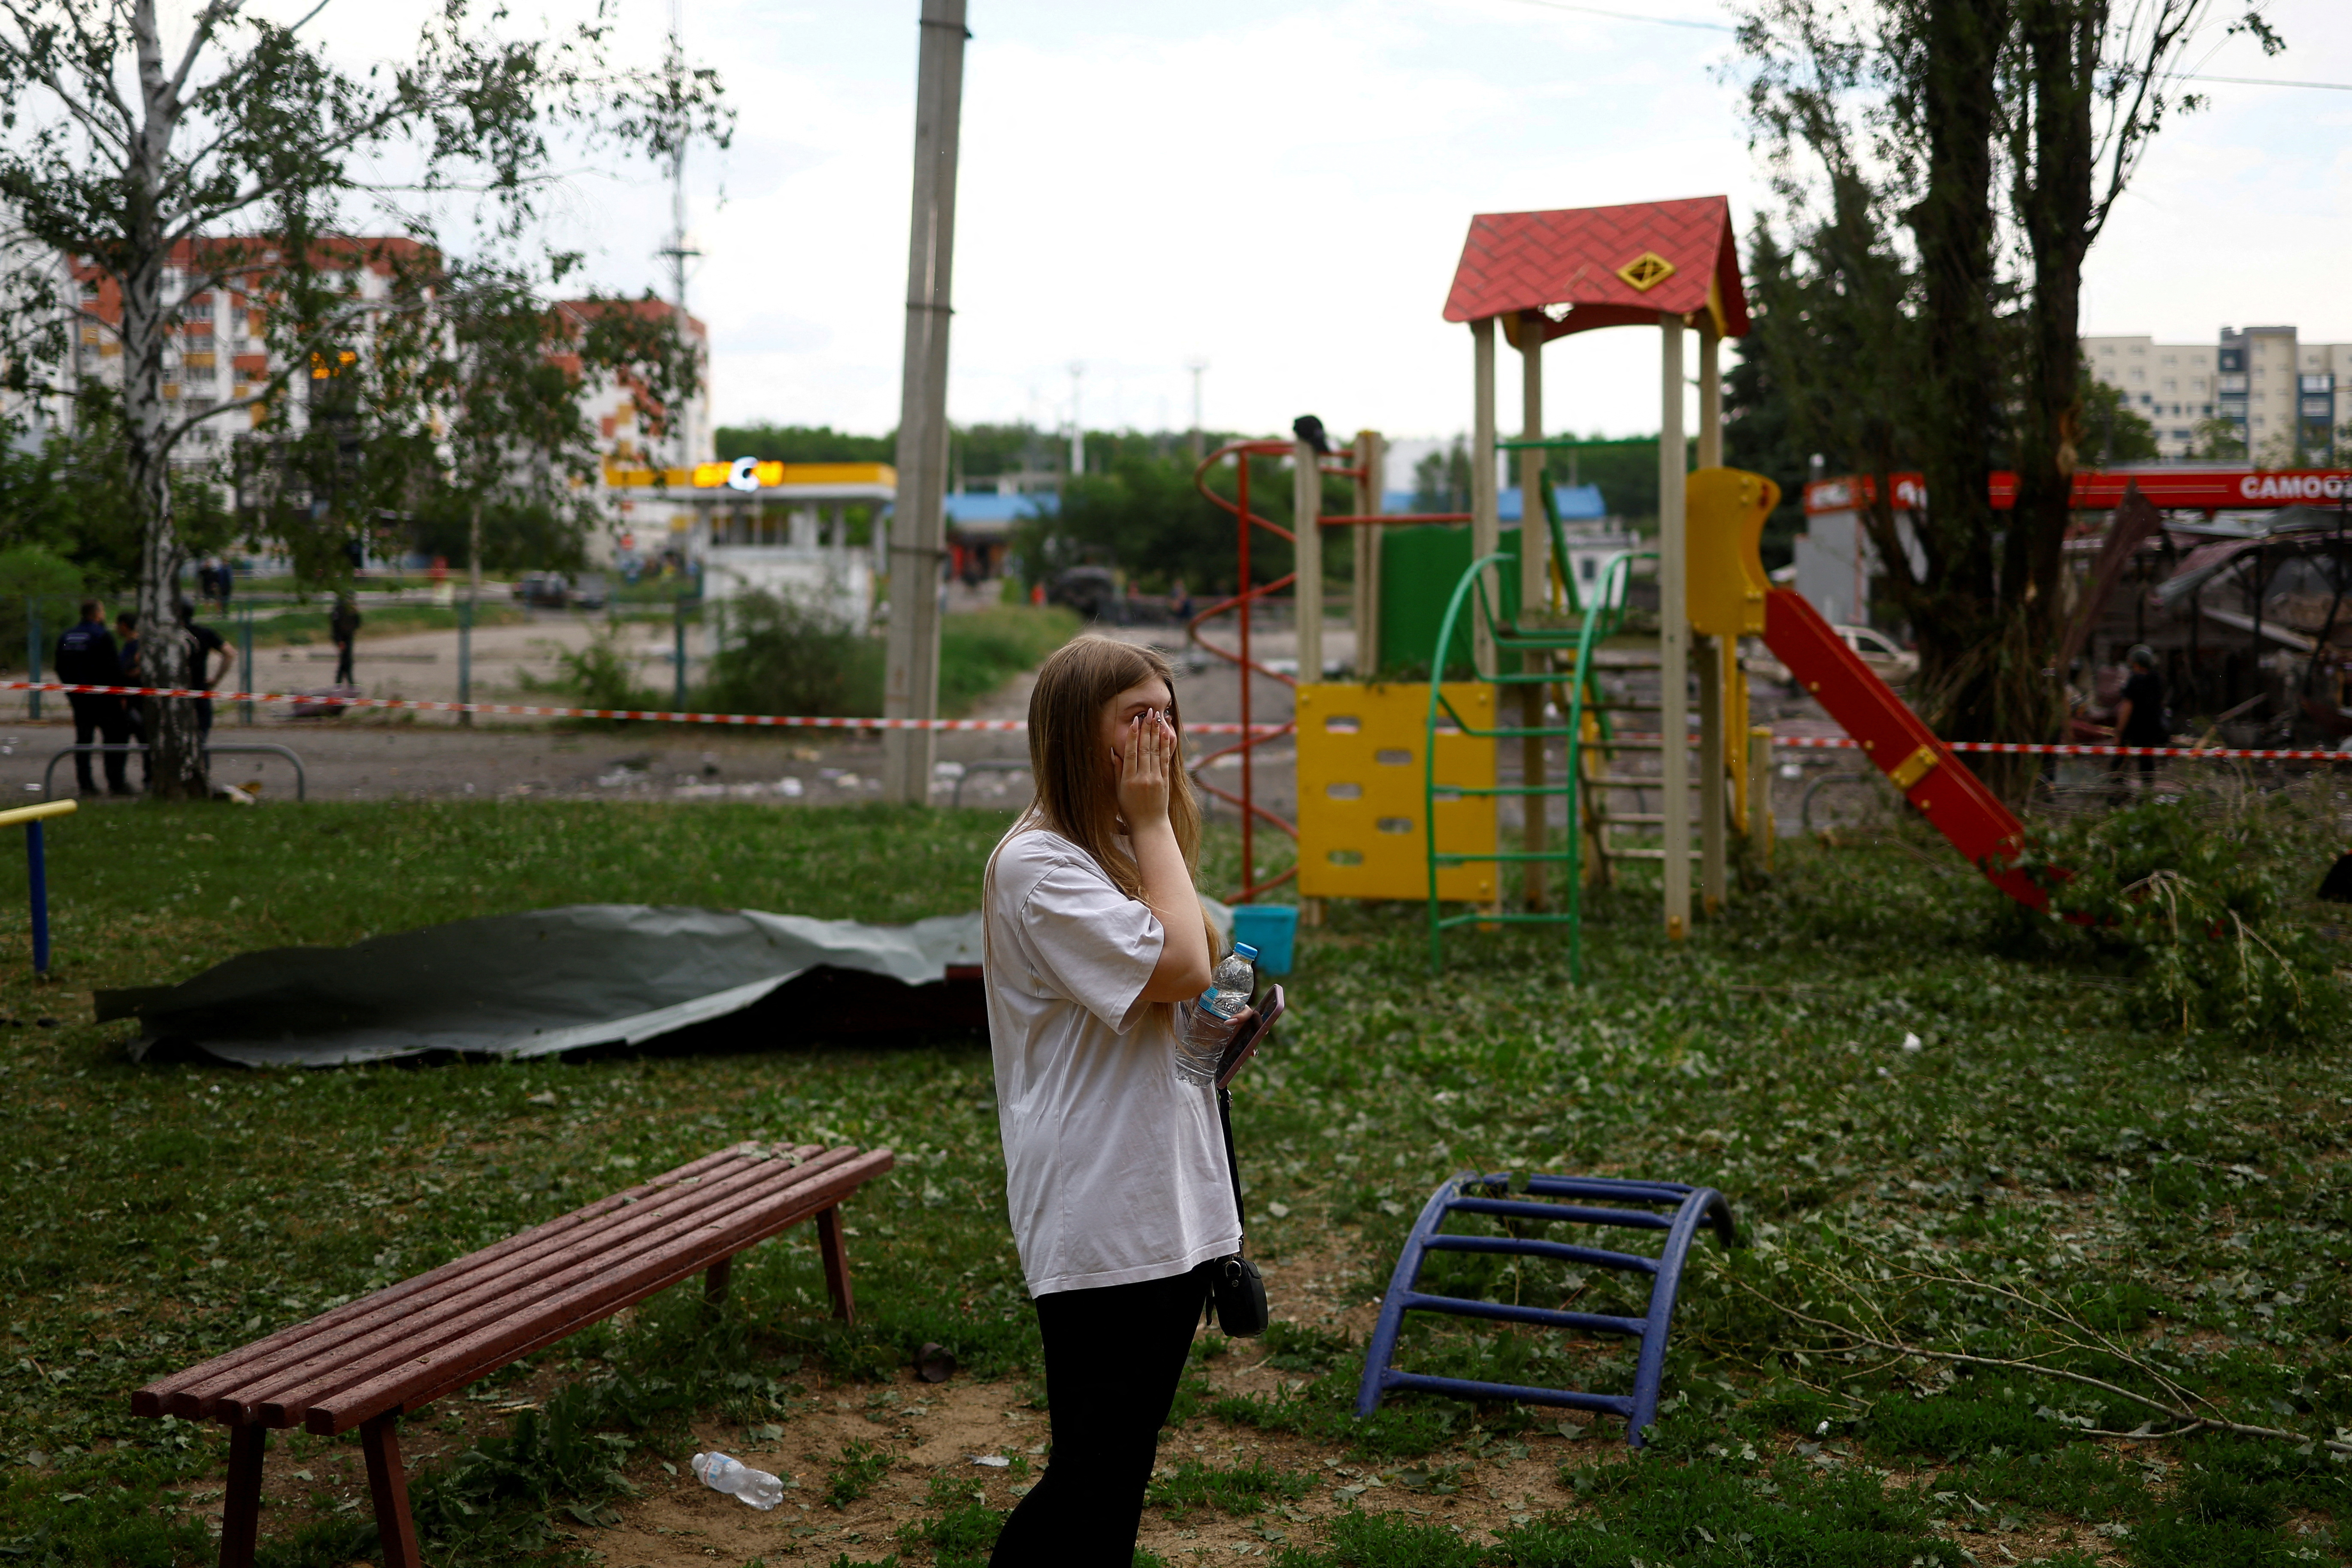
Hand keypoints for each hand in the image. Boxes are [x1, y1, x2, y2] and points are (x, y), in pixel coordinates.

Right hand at [1114, 707, 1176, 831]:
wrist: (1149, 825)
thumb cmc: (1130, 809)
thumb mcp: (1118, 791)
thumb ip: (1117, 771)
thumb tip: (1113, 751)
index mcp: (1129, 780)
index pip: (1131, 753)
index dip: (1133, 736)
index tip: (1135, 722)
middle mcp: (1143, 778)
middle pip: (1145, 749)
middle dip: (1147, 729)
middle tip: (1148, 713)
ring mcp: (1156, 779)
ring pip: (1156, 752)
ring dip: (1156, 733)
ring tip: (1157, 718)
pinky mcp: (1165, 782)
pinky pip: (1165, 760)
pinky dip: (1165, 746)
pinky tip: (1165, 734)